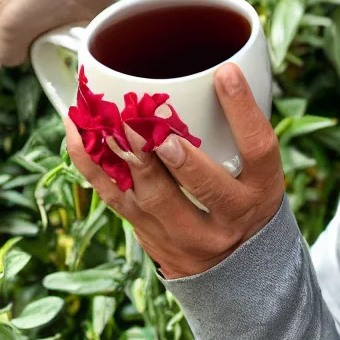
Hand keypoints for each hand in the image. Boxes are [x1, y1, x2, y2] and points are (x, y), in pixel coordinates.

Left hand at [65, 63, 284, 278]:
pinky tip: (78, 132)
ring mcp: (188, 235)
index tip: (225, 72)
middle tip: (153, 123)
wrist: (237, 268)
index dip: (243, 111)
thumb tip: (214, 72)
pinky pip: (116, 200)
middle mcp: (230, 218)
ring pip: (154, 199)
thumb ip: (239, 132)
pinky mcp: (151, 236)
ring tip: (107, 122)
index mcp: (261, 191)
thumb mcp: (258, 174)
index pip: (259, 149)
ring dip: (128, 158)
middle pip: (206, 187)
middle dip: (179, 156)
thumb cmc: (245, 200)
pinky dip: (92, 164)